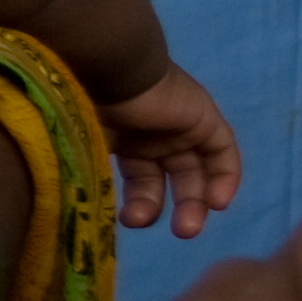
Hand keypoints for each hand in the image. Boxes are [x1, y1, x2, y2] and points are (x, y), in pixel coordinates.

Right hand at [97, 61, 242, 236]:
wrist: (108, 69)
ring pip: (193, 172)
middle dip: (165, 208)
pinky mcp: (203, 117)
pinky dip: (225, 177)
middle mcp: (152, 133)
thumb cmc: (84, 106)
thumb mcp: (83, 144)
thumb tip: (76, 206)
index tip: (135, 220)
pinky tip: (216, 202)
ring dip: (193, 204)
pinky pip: (222, 151)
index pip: (141, 178)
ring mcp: (177, 125)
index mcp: (123, 138)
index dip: (143, 202)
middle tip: (163, 231)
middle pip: (166, 179)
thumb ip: (87, 172)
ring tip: (185, 229)